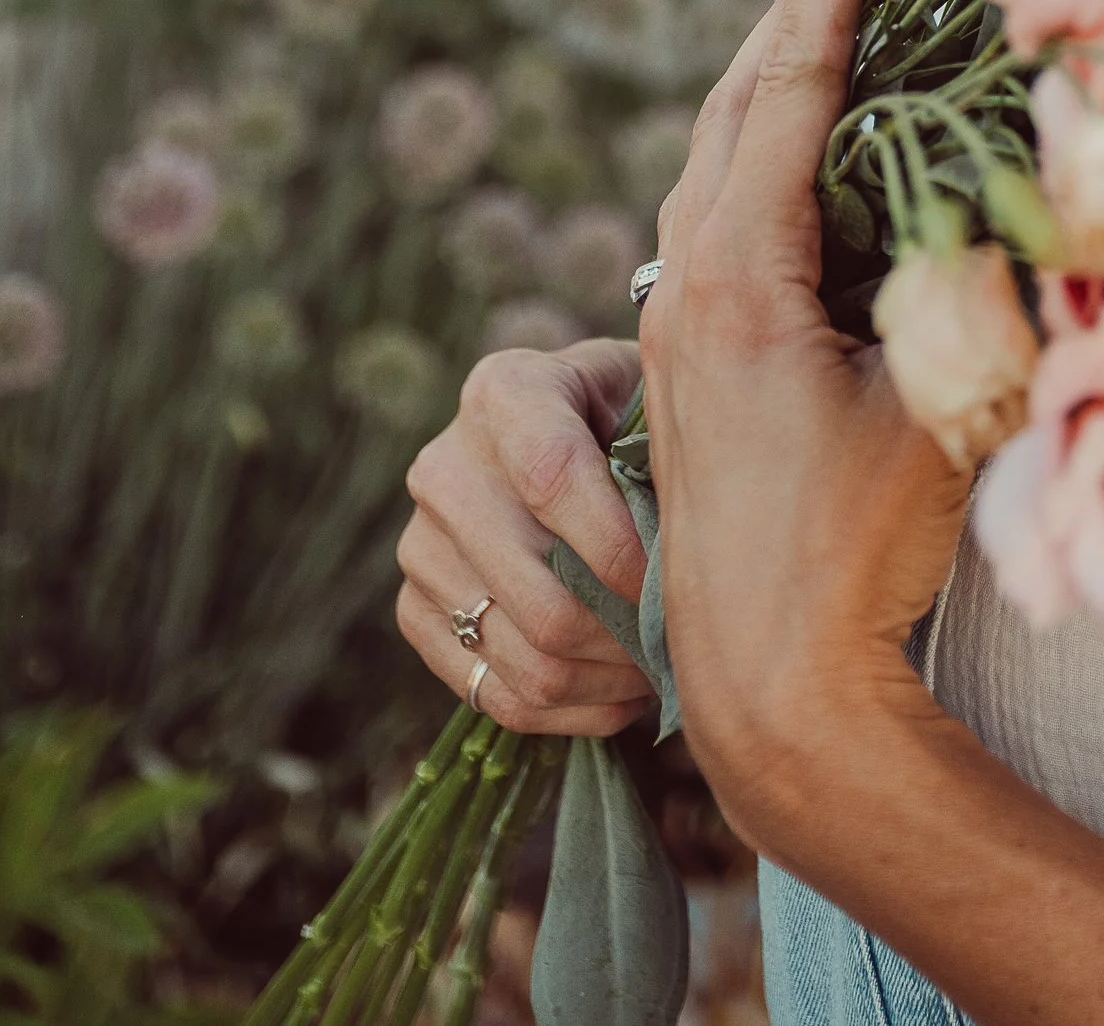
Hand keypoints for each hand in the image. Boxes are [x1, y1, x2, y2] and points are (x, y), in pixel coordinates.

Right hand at [395, 337, 656, 734]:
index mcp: (503, 394)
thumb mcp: (647, 392)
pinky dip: (571, 711)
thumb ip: (662, 444)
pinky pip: (494, 694)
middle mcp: (444, 469)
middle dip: (625, 637)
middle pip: (541, 596)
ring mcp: (419, 547)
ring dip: (607, 682)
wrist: (556, 429)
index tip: (670, 582)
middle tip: (681, 645)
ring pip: (525, 659)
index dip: (617, 546)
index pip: (552, 478)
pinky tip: (621, 693)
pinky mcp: (414, 611)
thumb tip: (690, 548)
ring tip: (659, 669)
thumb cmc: (624, 410)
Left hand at [639, 0, 970, 844]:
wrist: (770, 684)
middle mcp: (683, 281)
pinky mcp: (686, 361)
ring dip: (770, 77)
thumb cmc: (861, 548)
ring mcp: (672, 323)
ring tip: (831, 9)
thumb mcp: (946, 401)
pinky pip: (714, 210)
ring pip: (712, 156)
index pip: (786, 85)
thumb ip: (992, 286)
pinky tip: (804, 147)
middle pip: (734, 101)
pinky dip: (758, 147)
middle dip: (795, 5)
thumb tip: (1060, 175)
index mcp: (736, 272)